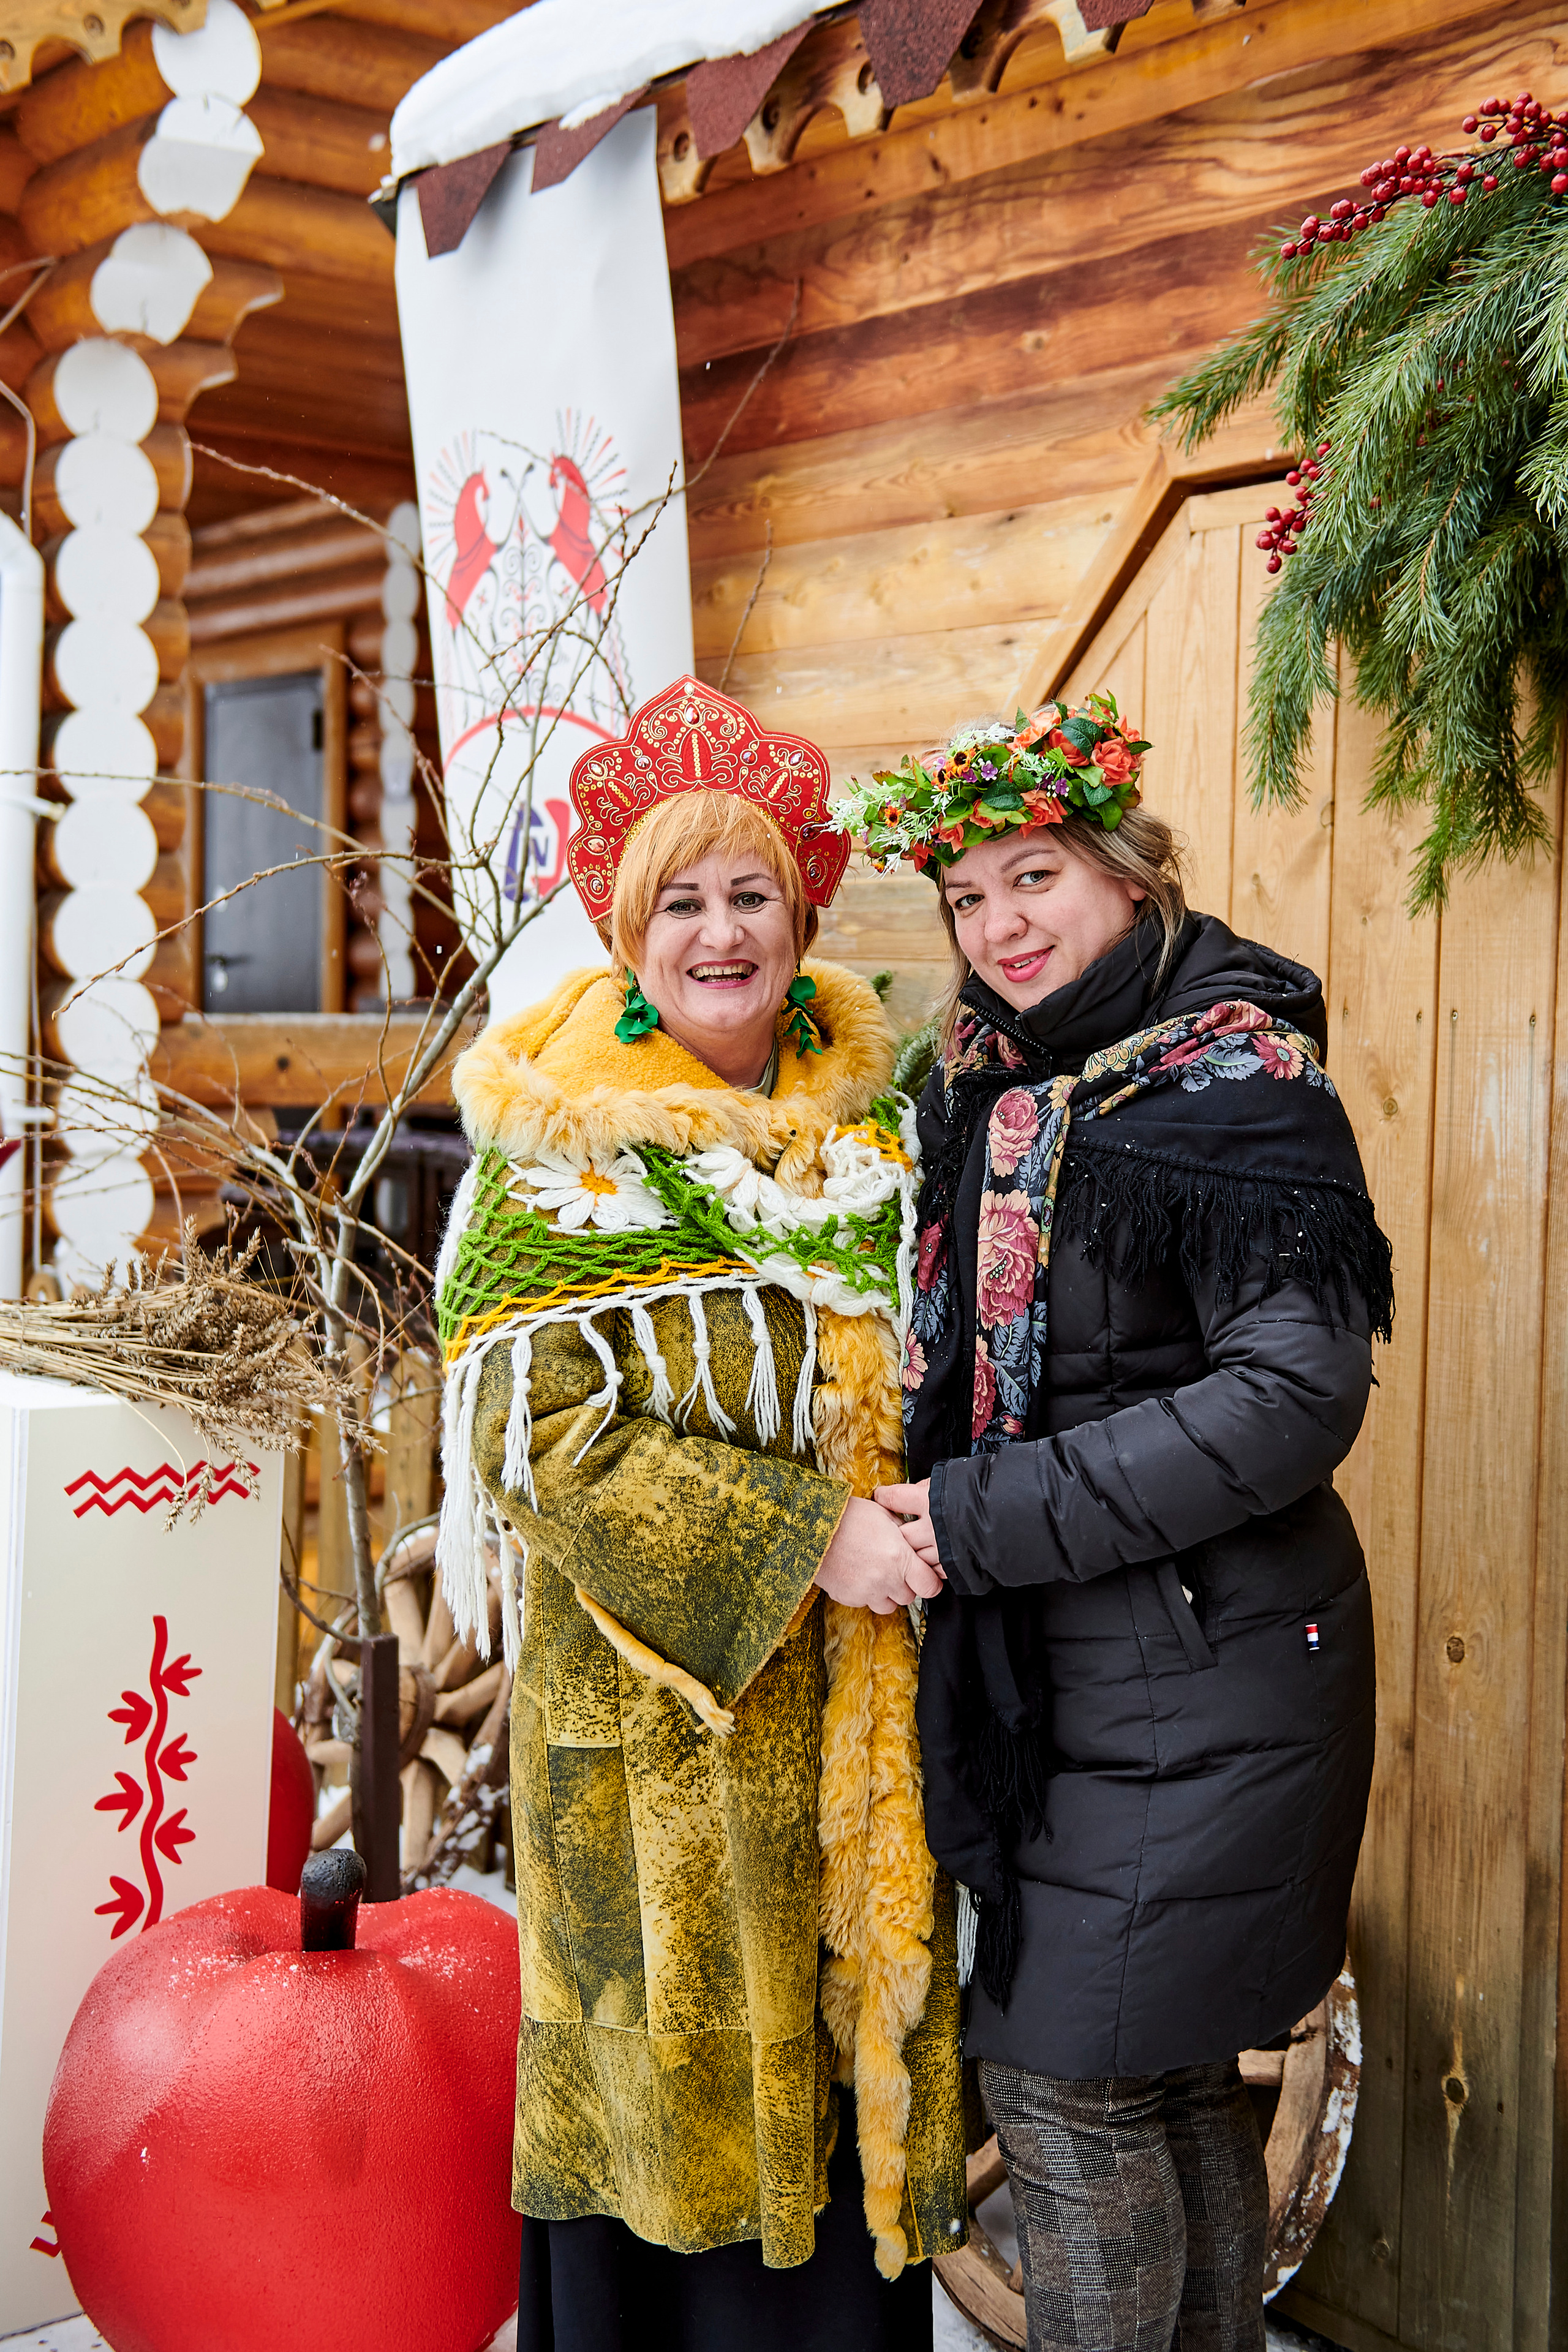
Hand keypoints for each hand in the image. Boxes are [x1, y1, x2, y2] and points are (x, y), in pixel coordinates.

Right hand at [815, 1495, 943, 1613]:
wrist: (811, 1527)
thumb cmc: (848, 1516)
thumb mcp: (884, 1515)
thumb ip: (903, 1534)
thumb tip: (912, 1543)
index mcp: (899, 1557)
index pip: (930, 1586)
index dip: (930, 1582)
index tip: (925, 1577)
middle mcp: (885, 1579)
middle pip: (909, 1597)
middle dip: (905, 1585)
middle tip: (893, 1568)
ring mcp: (866, 1592)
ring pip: (888, 1606)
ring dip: (886, 1594)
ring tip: (874, 1573)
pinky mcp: (848, 1598)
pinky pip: (864, 1602)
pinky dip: (864, 1593)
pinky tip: (856, 1573)